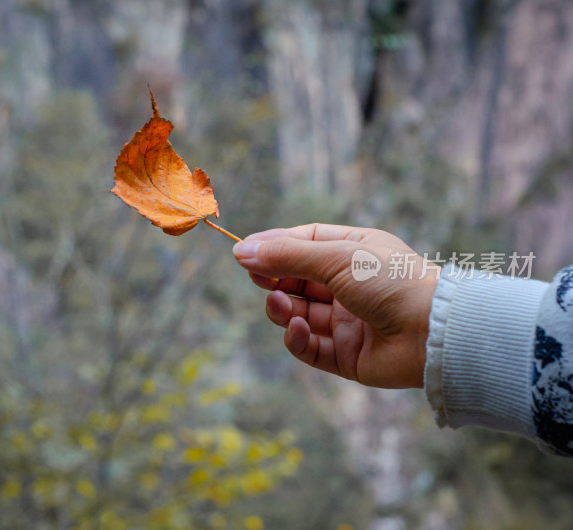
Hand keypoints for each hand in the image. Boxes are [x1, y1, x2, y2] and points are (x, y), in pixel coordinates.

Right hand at [233, 224, 438, 388]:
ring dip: (282, 309)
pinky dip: (296, 339)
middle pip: (297, 281)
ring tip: (278, 304)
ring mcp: (348, 322)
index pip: (304, 243)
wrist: (434, 332)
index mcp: (354, 252)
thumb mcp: (334, 257)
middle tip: (257, 278)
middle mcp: (350, 285)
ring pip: (298, 315)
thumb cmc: (391, 281)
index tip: (243, 252)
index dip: (274, 247)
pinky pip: (309, 347)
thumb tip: (241, 251)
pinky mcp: (346, 356)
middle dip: (274, 280)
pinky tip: (296, 329)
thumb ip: (286, 256)